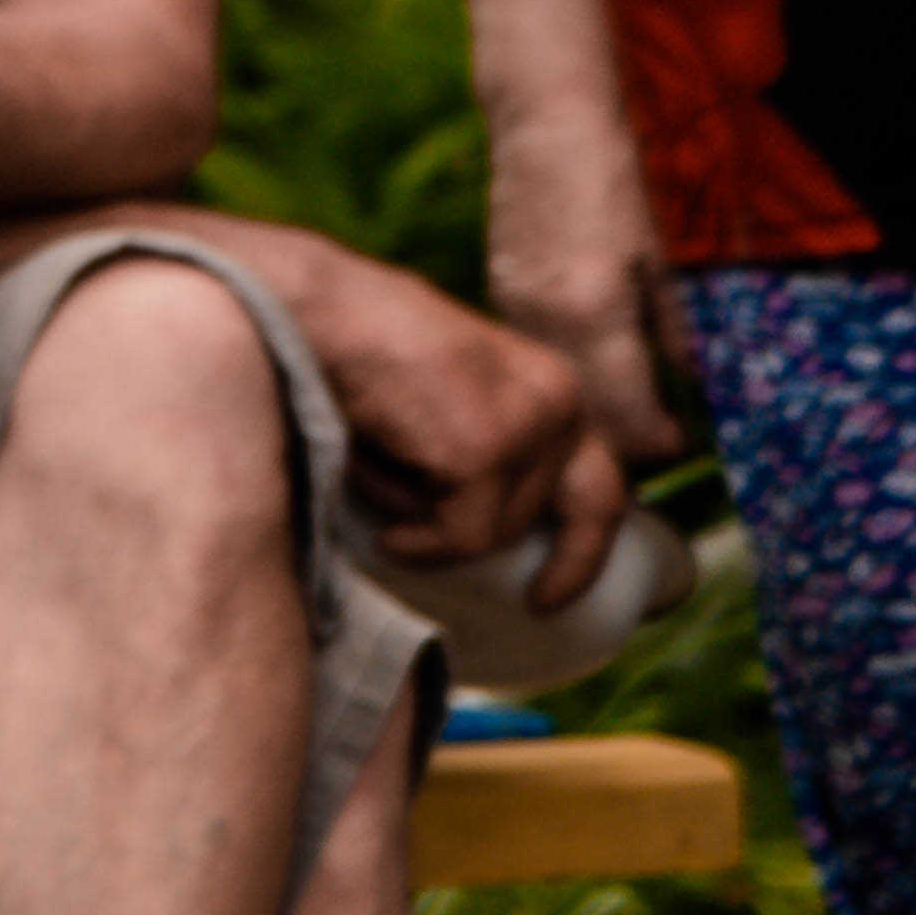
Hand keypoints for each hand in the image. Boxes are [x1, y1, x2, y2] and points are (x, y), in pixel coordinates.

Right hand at [276, 233, 629, 608]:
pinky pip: (463, 537)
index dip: (590, 535)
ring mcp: (527, 426)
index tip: (560, 583)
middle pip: (586, 506)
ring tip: (385, 496)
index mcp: (546, 383)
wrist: (316, 312)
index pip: (599, 471)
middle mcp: (557, 400)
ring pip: (501, 530)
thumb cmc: (354, 354)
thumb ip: (478, 448)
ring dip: (438, 530)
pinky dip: (421, 545)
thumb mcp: (442, 401)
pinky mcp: (486, 452)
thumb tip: (476, 531)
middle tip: (541, 602)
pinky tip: (388, 534)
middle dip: (572, 563)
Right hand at [483, 119, 689, 468]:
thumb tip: (697, 385)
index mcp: (594, 311)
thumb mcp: (664, 258)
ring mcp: (512, 309)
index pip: (626, 412)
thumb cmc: (617, 179)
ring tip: (631, 404)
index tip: (682, 440)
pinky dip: (567, 372)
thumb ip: (678, 329)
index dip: (658, 439)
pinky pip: (536, 355)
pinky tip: (594, 362)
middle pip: (583, 414)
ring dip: (591, 409)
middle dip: (623, 437)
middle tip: (660, 435)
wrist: (546, 125)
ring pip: (555, 388)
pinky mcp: (499, 294)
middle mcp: (545, 320)